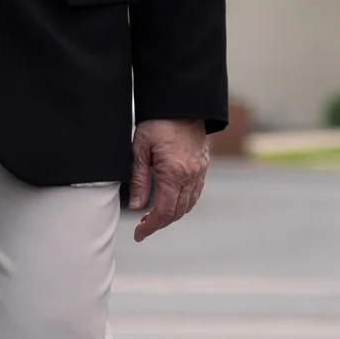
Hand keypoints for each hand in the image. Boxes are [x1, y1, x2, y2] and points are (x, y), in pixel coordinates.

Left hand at [126, 116, 208, 239]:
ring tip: (154, 216)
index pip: (163, 211)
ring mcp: (199, 172)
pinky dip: (184, 203)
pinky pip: (195, 193)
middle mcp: (190, 176)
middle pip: (177, 212)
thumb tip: (136, 207)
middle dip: (160, 224)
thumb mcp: (140, 150)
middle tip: (143, 227)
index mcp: (173, 174)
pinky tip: (171, 201)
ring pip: (188, 205)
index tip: (139, 234)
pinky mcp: (203, 166)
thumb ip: (139, 180)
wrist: (182, 104)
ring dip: (172, 215)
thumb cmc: (158, 123)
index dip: (151, 227)